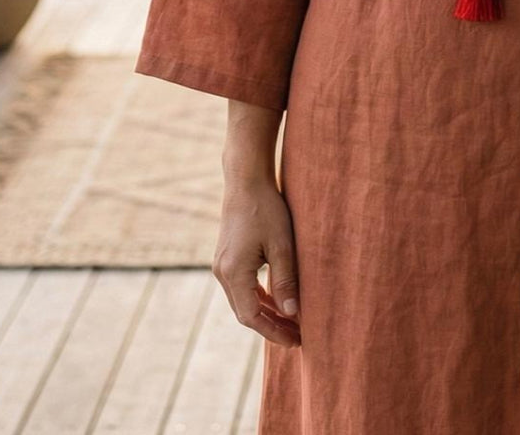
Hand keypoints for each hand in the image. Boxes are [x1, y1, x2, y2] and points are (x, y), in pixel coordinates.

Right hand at [212, 175, 302, 348]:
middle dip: (271, 326)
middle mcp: (222, 272)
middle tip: (298, 337)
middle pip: (245, 312)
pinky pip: (242, 287)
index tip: (296, 340)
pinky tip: (278, 300)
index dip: (273, 332)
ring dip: (266, 313)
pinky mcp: (227, 257)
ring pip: (243, 300)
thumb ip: (286, 280)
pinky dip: (259, 297)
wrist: (246, 180)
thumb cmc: (266, 209)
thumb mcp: (281, 245)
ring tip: (291, 323)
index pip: (251, 317)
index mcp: (233, 272)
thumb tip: (292, 315)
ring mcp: (222, 265)